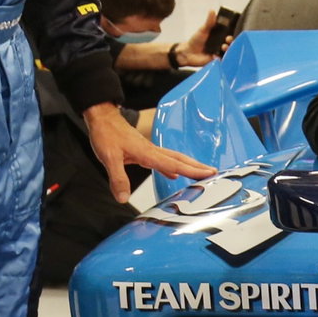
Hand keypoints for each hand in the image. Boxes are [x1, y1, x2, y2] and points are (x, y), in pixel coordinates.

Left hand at [85, 103, 215, 202]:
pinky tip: (173, 174)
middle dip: (198, 167)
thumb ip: (118, 179)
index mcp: (147, 153)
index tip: (208, 174)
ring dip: (189, 166)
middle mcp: (152, 150)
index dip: (191, 171)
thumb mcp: (108, 158)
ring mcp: (149, 150)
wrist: (102, 118)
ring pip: (174, 158)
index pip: (174, 164)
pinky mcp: (144, 150)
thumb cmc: (106, 134)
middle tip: (215, 173)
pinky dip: (172, 167)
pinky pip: (163, 160)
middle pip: (180, 159)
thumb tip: (124, 198)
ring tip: (202, 173)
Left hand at [180, 8, 228, 66]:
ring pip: (228, 52)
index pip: (228, 35)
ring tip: (223, 47)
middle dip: (231, 42)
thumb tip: (212, 10)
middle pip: (230, 44)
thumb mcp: (203, 30)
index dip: (231, 35)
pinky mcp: (217, 60)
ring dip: (228, 49)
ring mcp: (219, 53)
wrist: (188, 53)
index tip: (229, 34)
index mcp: (218, 37)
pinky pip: (222, 60)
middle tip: (228, 40)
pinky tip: (217, 56)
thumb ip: (209, 22)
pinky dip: (221, 58)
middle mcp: (220, 45)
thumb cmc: (195, 41)